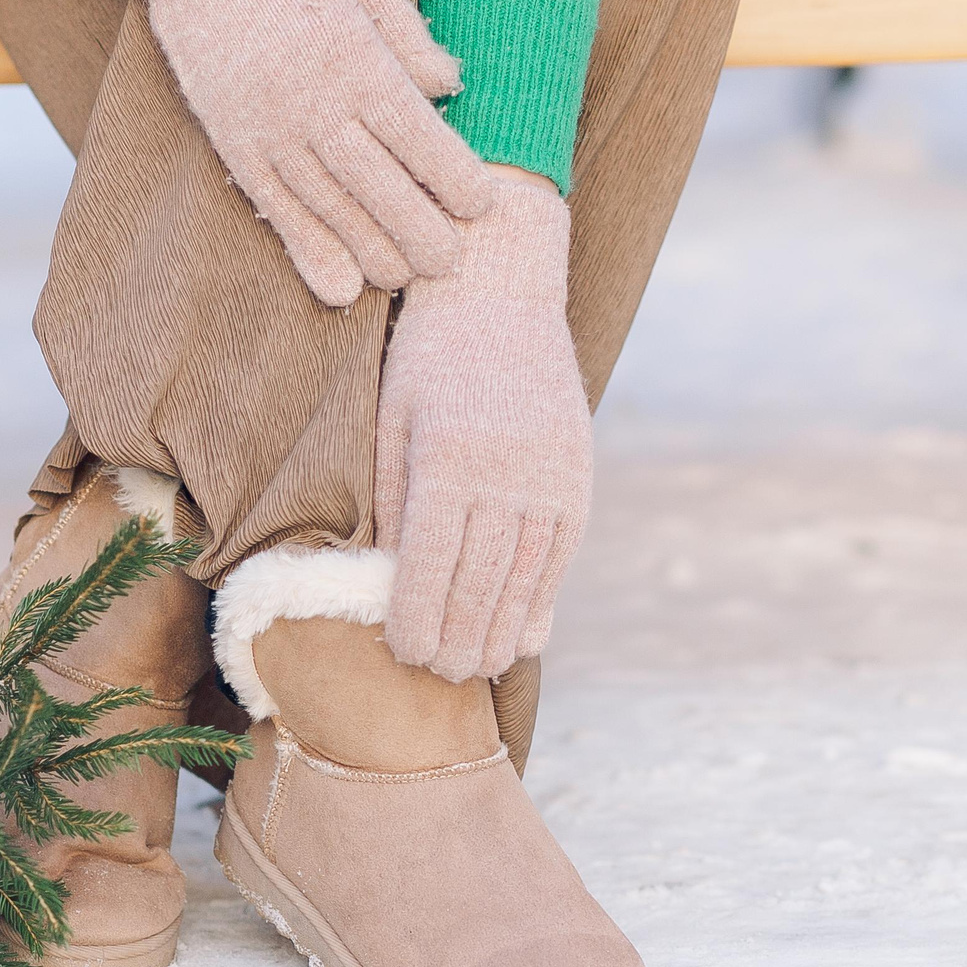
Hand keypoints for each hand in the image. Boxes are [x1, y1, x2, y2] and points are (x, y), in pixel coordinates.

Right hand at [86, 0, 493, 306]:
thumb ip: (406, 35)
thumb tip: (450, 85)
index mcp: (352, 56)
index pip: (414, 135)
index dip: (452, 177)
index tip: (480, 203)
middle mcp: (310, 103)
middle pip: (377, 186)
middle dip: (420, 233)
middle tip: (451, 265)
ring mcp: (268, 129)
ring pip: (329, 209)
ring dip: (372, 252)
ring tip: (405, 278)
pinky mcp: (235, 144)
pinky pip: (277, 210)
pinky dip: (309, 253)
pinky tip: (340, 289)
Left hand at [374, 167, 590, 680]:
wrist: (501, 290)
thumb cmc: (424, 358)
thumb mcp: (391, 424)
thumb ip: (395, 504)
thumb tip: (388, 588)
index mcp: (447, 458)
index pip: (429, 567)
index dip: (415, 622)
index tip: (400, 656)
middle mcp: (507, 471)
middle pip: (481, 585)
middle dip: (457, 640)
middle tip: (436, 677)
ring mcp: (552, 475)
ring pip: (526, 578)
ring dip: (500, 633)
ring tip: (476, 668)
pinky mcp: (579, 475)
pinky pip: (560, 555)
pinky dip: (541, 600)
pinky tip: (523, 634)